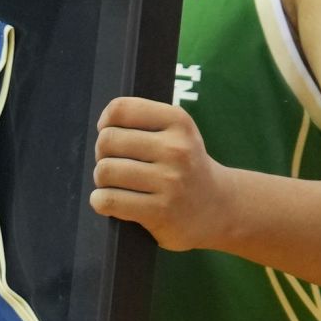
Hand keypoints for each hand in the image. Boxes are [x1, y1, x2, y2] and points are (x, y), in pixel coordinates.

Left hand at [91, 97, 235, 252]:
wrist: (220, 207)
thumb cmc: (185, 167)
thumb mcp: (177, 133)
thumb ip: (143, 121)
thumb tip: (102, 126)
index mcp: (178, 122)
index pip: (121, 109)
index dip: (106, 123)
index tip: (111, 134)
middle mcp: (176, 149)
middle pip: (108, 140)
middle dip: (102, 154)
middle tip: (114, 164)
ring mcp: (169, 181)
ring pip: (105, 171)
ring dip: (102, 180)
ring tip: (116, 184)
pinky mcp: (160, 211)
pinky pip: (108, 200)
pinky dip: (100, 201)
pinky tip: (110, 202)